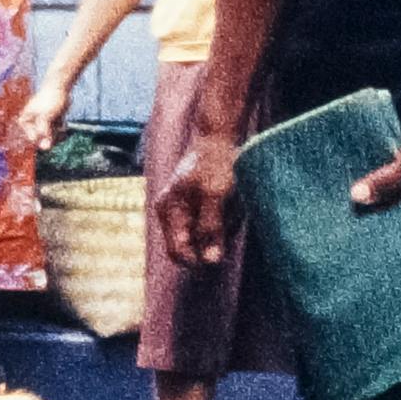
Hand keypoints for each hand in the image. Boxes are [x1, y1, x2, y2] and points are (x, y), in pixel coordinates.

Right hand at [155, 125, 238, 280]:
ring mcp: (182, 210)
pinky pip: (211, 226)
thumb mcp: (216, 196)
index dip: (198, 261)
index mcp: (168, 211)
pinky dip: (225, 221)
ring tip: (232, 206)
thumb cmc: (216, 164)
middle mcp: (170, 213)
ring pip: (205, 237)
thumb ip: (211, 227)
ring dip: (223, 229)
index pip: (178, 252)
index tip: (222, 257)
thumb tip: (210, 261)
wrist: (218, 138)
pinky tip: (232, 205)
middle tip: (230, 218)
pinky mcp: (195, 207)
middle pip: (193, 246)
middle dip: (213, 240)